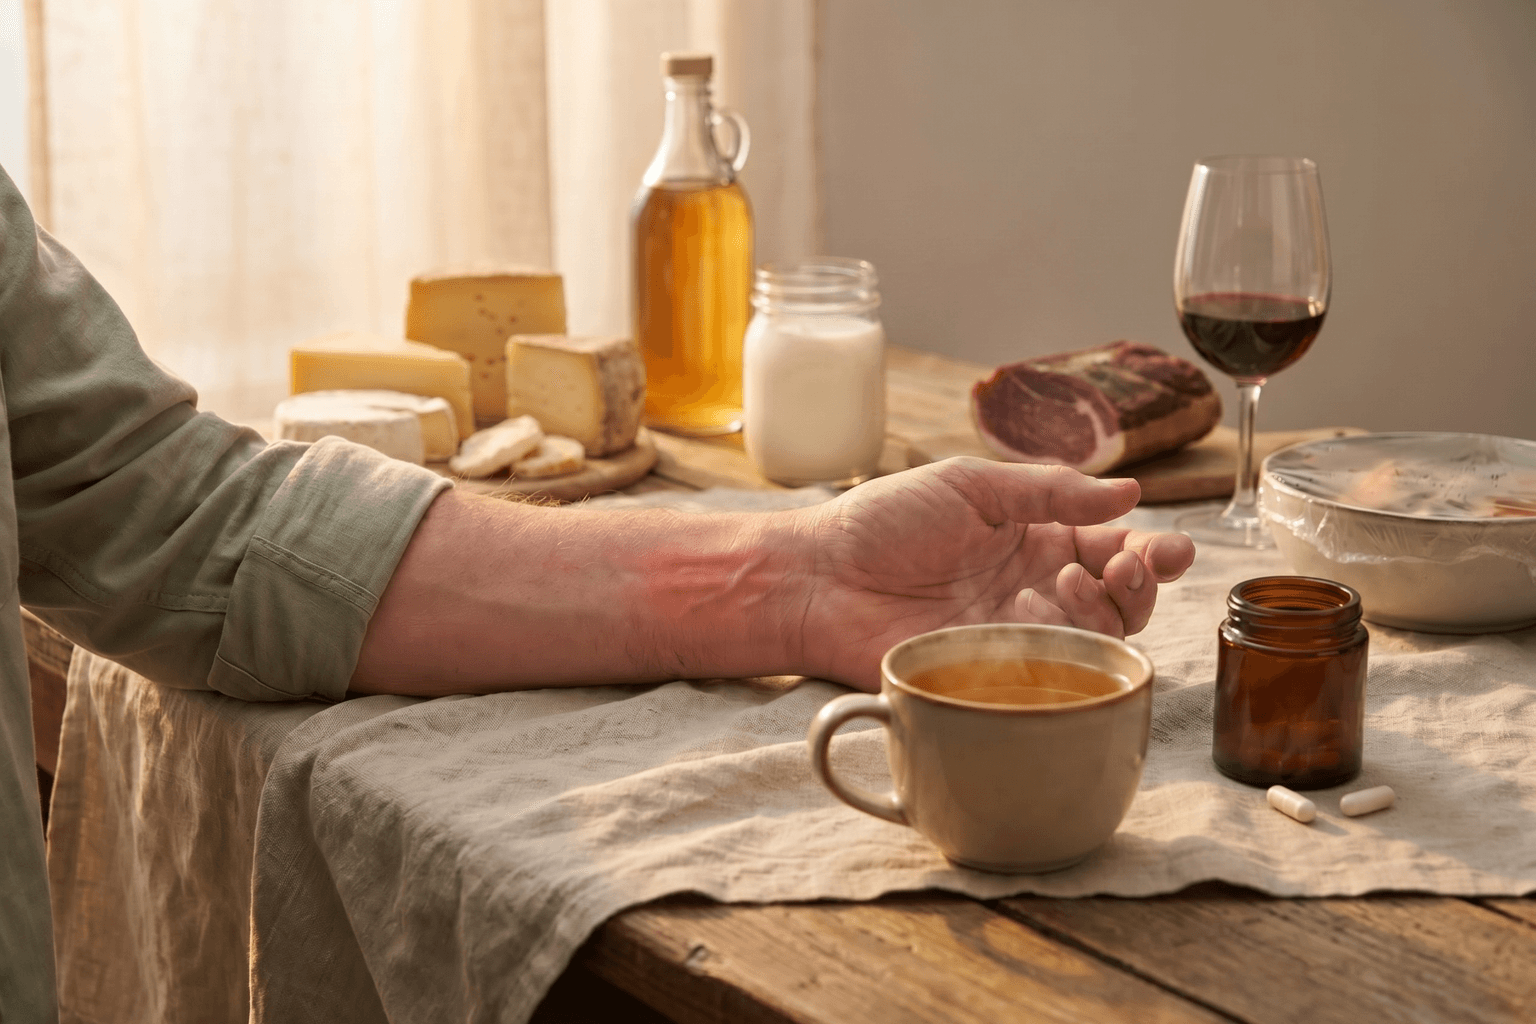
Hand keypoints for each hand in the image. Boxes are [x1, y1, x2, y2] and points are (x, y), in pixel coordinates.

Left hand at [791, 457, 1194, 690]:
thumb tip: (1131, 494)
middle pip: (1120, 601)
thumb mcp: (969, 485)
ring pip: (1097, 640)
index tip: (1171, 549)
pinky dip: (1062, 646)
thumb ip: (1049, 491)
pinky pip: (1053, 674)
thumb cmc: (882, 521)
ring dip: (1103, 611)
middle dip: (1141, 584)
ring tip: (1067, 582)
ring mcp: (1016, 634)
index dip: (1151, 550)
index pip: (1113, 545)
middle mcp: (1035, 588)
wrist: (819, 577)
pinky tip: (1035, 614)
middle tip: (1124, 565)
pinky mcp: (994, 674)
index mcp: (1035, 537)